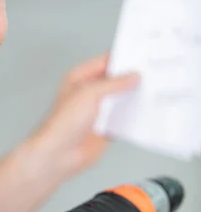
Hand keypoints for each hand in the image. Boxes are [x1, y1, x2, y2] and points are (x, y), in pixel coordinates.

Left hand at [34, 53, 139, 174]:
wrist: (59, 154)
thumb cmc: (62, 123)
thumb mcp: (90, 93)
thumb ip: (113, 83)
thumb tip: (131, 76)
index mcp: (80, 79)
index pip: (104, 62)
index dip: (122, 59)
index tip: (141, 57)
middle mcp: (88, 93)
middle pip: (115, 81)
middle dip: (131, 79)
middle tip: (151, 74)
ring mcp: (97, 111)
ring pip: (120, 100)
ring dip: (133, 98)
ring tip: (153, 92)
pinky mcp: (104, 128)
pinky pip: (122, 119)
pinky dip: (132, 117)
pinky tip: (144, 113)